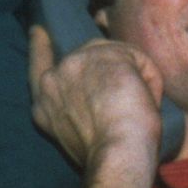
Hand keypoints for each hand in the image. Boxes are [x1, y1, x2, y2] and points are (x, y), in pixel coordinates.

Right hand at [28, 25, 165, 170]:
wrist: (115, 152)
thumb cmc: (106, 155)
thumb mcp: (75, 131)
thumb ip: (77, 106)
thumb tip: (102, 92)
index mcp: (43, 103)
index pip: (38, 64)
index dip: (40, 46)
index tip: (39, 32)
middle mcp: (52, 80)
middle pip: (88, 59)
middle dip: (110, 75)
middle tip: (127, 103)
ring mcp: (74, 63)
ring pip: (114, 56)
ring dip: (132, 78)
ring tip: (138, 108)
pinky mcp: (101, 54)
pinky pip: (135, 57)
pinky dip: (149, 77)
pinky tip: (148, 100)